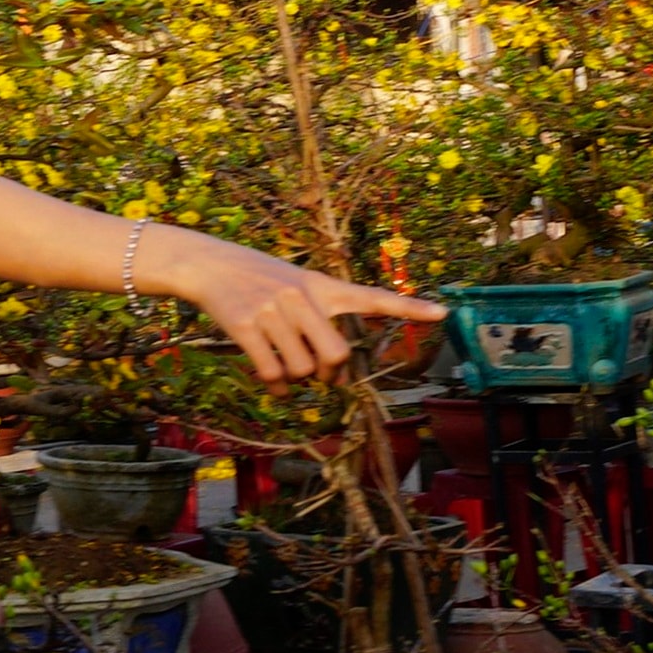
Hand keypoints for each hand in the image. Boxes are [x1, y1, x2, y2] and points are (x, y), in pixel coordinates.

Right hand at [173, 237, 445, 393]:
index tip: (443, 313)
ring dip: (297, 380)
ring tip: (284, 368)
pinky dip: (276, 388)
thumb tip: (328, 375)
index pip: (372, 297)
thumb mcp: (294, 284)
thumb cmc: (257, 279)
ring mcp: (273, 311)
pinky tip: (272, 383)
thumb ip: (318, 320)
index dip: (409, 308)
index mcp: (321, 286)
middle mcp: (301, 296)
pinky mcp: (246, 326)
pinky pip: (273, 374)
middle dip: (329, 374)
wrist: (208, 264)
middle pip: (336, 355)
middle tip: (318, 374)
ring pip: (302, 369)